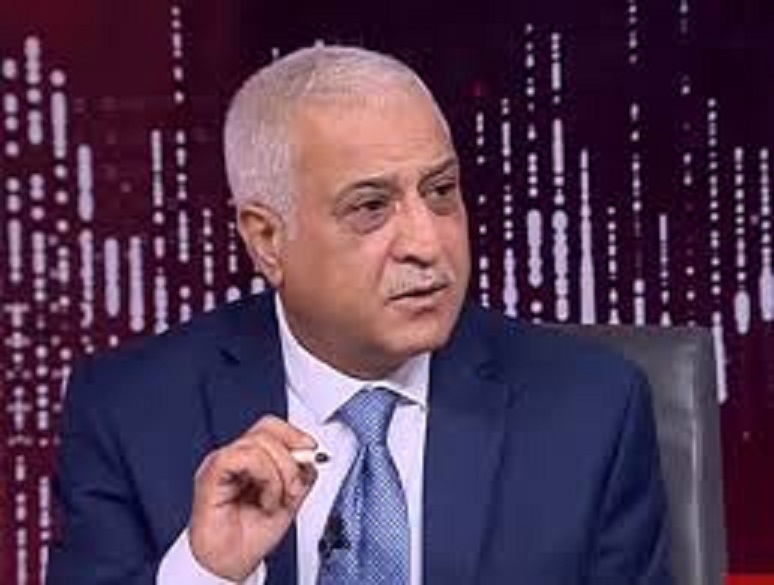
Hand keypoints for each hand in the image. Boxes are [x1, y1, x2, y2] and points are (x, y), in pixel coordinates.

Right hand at [188, 415, 317, 581]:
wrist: (230, 564)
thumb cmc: (251, 535)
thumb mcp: (290, 500)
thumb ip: (301, 476)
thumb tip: (311, 458)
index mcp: (251, 459)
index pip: (272, 427)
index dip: (294, 434)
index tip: (312, 451)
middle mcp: (235, 457)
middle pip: (266, 429)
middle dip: (291, 457)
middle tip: (294, 487)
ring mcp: (221, 463)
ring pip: (258, 442)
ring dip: (279, 473)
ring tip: (276, 500)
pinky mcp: (211, 474)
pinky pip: (242, 457)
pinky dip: (265, 476)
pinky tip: (266, 499)